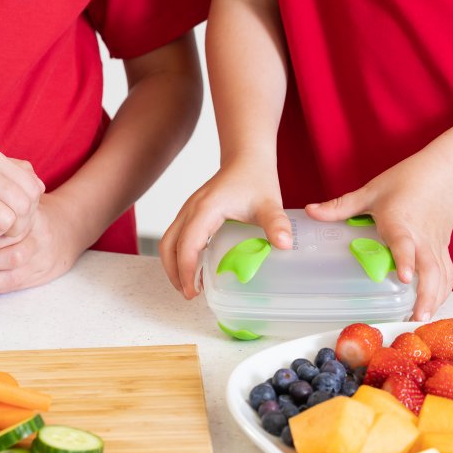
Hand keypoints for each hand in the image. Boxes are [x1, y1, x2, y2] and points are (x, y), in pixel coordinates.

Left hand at [0, 193, 89, 294]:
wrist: (70, 229)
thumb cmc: (35, 212)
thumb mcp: (25, 196)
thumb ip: (4, 192)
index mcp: (35, 217)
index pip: (13, 229)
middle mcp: (40, 240)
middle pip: (14, 256)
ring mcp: (42, 261)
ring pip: (13, 276)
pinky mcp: (40, 276)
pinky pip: (12, 286)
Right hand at [160, 160, 291, 298]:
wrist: (246, 158)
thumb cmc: (255, 178)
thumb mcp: (269, 203)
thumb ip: (276, 224)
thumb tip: (285, 245)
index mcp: (205, 209)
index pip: (187, 245)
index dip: (187, 271)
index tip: (192, 291)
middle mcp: (190, 209)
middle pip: (168, 245)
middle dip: (174, 272)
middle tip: (189, 294)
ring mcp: (188, 210)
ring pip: (168, 241)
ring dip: (174, 265)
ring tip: (189, 286)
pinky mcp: (191, 213)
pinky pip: (176, 236)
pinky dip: (179, 254)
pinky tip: (196, 267)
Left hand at [305, 152, 452, 321]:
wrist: (443, 173)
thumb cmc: (407, 181)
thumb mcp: (370, 191)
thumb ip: (341, 206)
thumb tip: (310, 211)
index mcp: (401, 223)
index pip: (404, 245)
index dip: (406, 261)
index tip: (405, 278)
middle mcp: (422, 238)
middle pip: (430, 270)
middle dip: (427, 295)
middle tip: (417, 318)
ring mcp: (436, 245)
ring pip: (442, 276)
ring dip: (435, 299)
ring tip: (423, 320)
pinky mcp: (444, 249)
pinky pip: (447, 273)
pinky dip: (443, 291)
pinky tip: (433, 305)